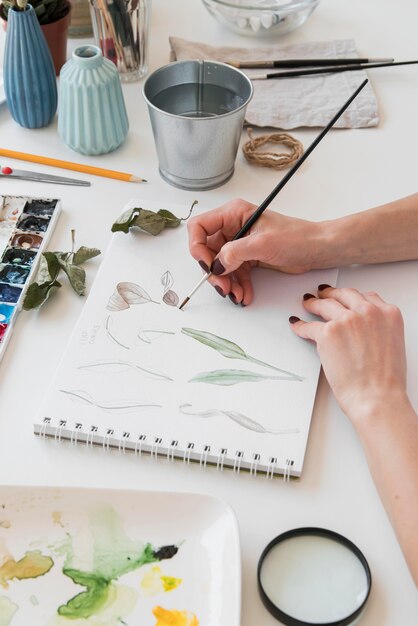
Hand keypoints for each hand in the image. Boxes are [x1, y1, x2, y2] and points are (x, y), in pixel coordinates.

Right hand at [187, 198, 319, 304]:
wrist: (318, 249)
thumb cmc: (297, 237)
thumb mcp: (263, 243)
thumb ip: (235, 253)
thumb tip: (216, 266)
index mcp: (233, 214)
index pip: (200, 227)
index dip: (198, 247)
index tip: (208, 266)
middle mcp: (233, 227)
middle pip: (208, 251)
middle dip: (214, 272)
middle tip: (223, 288)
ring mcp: (240, 243)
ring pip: (221, 266)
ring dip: (226, 283)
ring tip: (237, 295)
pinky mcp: (248, 257)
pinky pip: (234, 273)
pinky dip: (238, 285)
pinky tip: (245, 295)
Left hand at [290, 286, 407, 426]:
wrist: (376, 397)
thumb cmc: (385, 379)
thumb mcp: (392, 344)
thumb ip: (377, 328)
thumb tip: (362, 328)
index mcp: (388, 314)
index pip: (367, 297)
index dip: (352, 297)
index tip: (345, 298)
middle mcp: (368, 312)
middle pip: (344, 295)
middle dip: (332, 293)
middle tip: (323, 294)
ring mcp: (347, 320)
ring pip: (325, 305)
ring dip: (314, 303)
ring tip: (308, 303)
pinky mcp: (327, 333)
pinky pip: (309, 326)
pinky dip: (301, 326)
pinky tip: (297, 324)